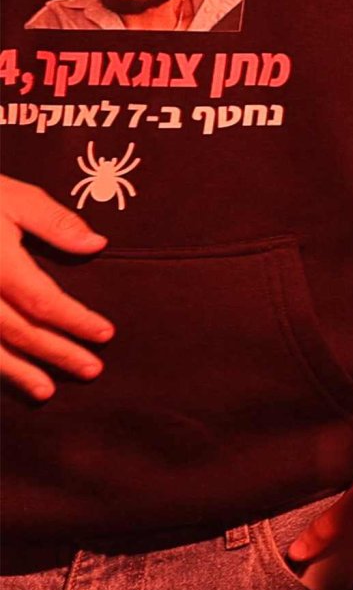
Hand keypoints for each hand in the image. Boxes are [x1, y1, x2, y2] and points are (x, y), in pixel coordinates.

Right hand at [0, 175, 109, 400]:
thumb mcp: (14, 198)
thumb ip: (55, 223)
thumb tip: (97, 244)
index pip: (43, 302)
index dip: (76, 321)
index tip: (106, 335)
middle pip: (18, 332)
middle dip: (56, 353)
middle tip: (91, 370)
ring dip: (16, 373)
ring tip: (46, 391)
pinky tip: (1, 379)